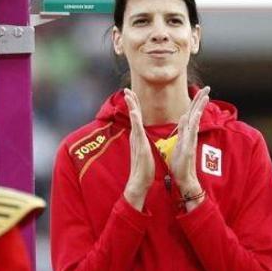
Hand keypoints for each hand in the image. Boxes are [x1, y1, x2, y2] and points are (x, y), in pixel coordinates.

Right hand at [123, 88, 155, 210]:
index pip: (136, 118)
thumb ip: (143, 143)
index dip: (135, 106)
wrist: (140, 181)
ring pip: (134, 120)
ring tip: (128, 95)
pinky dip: (135, 120)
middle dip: (130, 101)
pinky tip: (134, 112)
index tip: (132, 94)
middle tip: (126, 89)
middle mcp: (135, 136)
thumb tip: (142, 138)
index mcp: (138, 137)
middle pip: (133, 115)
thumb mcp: (145, 151)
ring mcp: (136, 140)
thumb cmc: (144, 168)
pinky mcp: (139, 146)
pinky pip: (137, 131)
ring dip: (131, 106)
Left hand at [168, 87, 209, 210]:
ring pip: (196, 120)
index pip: (191, 113)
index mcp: (187, 132)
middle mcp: (191, 134)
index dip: (195, 101)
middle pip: (196, 113)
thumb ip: (182, 130)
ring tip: (205, 96)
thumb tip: (183, 117)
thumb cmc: (181, 162)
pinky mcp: (190, 147)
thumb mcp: (180, 142)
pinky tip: (197, 114)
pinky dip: (194, 122)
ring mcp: (191, 140)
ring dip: (200, 108)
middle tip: (208, 87)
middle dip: (201, 100)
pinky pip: (192, 132)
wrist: (184, 178)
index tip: (200, 90)